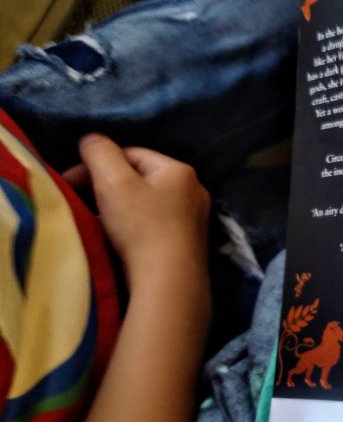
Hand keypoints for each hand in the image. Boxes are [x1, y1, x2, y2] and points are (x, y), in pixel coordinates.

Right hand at [64, 134, 210, 286]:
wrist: (169, 282)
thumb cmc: (141, 226)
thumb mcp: (113, 180)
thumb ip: (99, 152)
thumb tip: (91, 139)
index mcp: (180, 170)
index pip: (130, 154)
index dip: (96, 163)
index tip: (70, 182)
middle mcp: (194, 191)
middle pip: (140, 179)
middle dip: (107, 187)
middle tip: (81, 201)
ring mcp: (194, 219)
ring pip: (146, 204)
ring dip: (118, 208)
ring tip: (95, 221)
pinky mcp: (188, 244)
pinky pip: (154, 225)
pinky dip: (134, 227)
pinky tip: (118, 239)